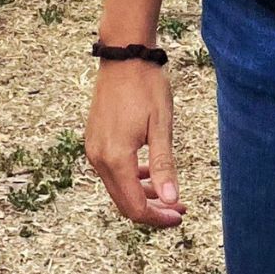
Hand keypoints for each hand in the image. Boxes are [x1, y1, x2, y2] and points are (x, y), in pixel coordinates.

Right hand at [85, 58, 184, 227]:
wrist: (124, 56)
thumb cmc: (146, 87)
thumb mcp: (161, 127)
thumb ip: (164, 166)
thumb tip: (170, 199)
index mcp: (115, 157)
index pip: (135, 206)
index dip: (159, 217)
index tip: (181, 214)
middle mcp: (99, 158)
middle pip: (124, 202)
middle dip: (152, 210)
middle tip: (179, 208)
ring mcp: (93, 149)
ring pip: (117, 188)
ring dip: (142, 195)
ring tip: (169, 193)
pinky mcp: (94, 140)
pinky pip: (111, 172)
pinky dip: (131, 179)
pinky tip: (150, 173)